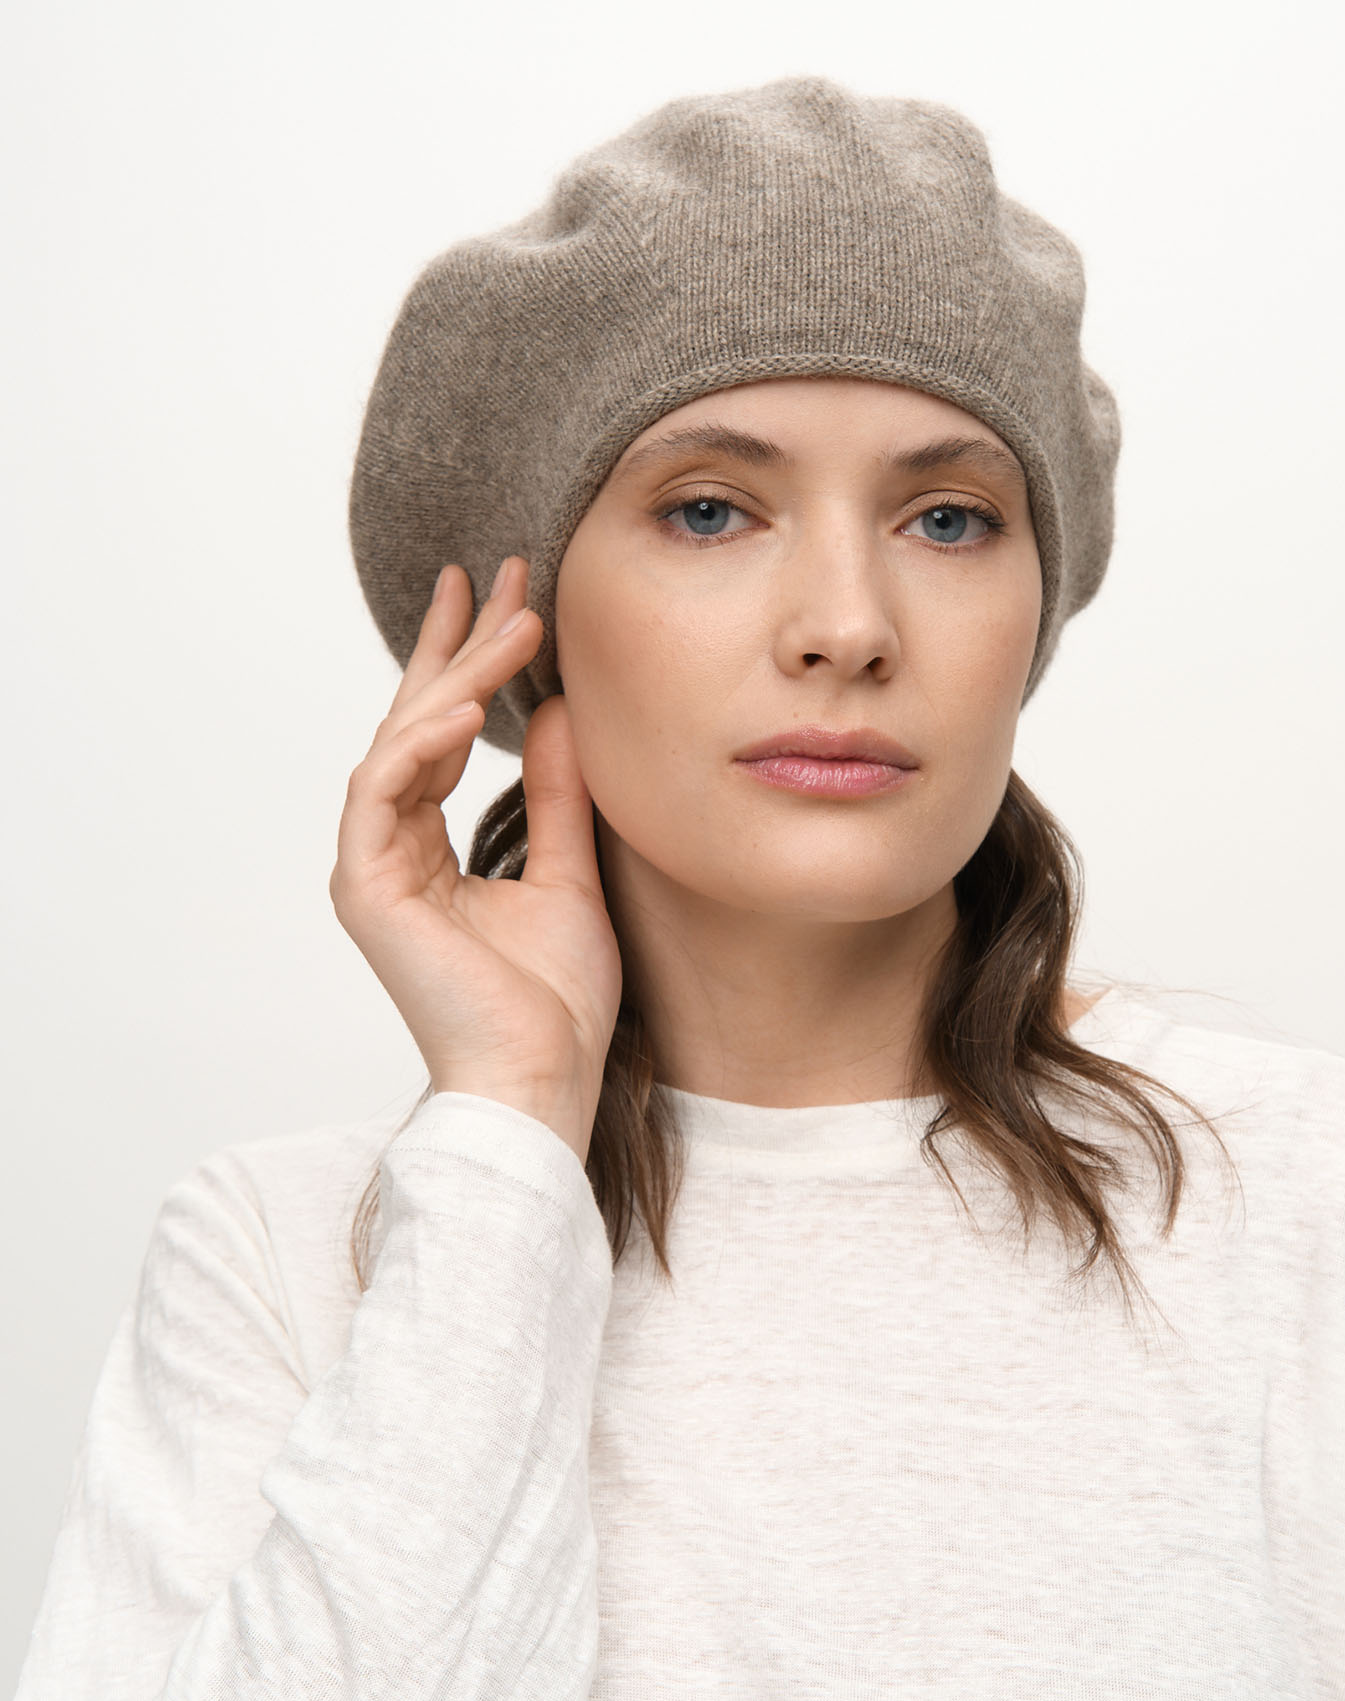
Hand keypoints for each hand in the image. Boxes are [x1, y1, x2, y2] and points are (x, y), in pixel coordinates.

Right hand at [330, 557, 622, 1165]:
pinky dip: (420, 742)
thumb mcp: (572, 871)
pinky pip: (383, 790)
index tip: (515, 600)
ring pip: (403, 742)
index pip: (445, 736)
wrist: (543, 1078)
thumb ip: (558, 794)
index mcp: (430, 850)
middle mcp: (393, 850)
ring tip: (511, 621)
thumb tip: (560, 713)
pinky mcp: (367, 887)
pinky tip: (465, 702)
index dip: (475, 665)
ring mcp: (374, 867)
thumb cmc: (555, 1001)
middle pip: (418, 723)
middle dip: (459, 645)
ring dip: (454, 676)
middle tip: (501, 573)